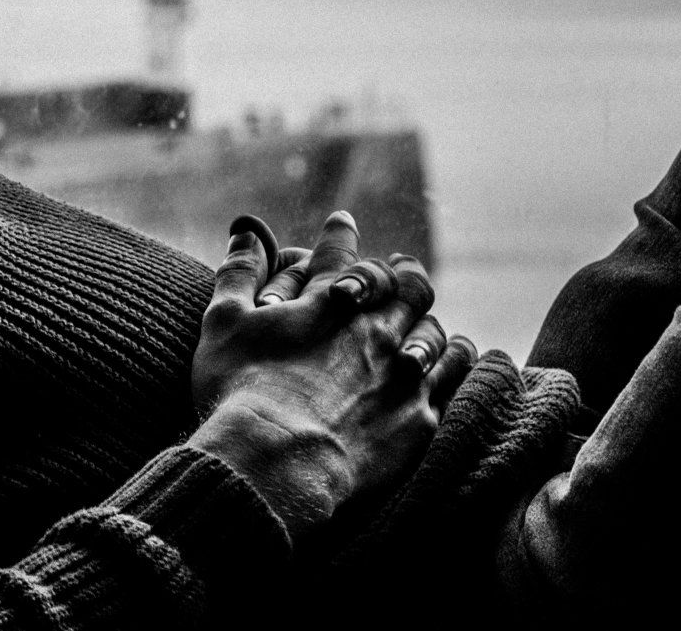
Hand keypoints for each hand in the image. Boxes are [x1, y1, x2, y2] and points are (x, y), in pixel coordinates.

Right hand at [186, 211, 476, 537]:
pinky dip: (455, 360)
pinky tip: (455, 359)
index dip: (339, 234)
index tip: (343, 221)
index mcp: (327, 301)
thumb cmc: (241, 387)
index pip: (338, 254)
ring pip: (433, 330)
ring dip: (428, 319)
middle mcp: (372, 328)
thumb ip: (238, 272)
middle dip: (402, 272)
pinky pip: (454, 376)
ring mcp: (401, 370)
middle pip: (402, 287)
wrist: (277, 458)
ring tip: (426, 319)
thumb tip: (244, 232)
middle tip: (402, 267)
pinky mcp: (420, 414)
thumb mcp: (224, 321)